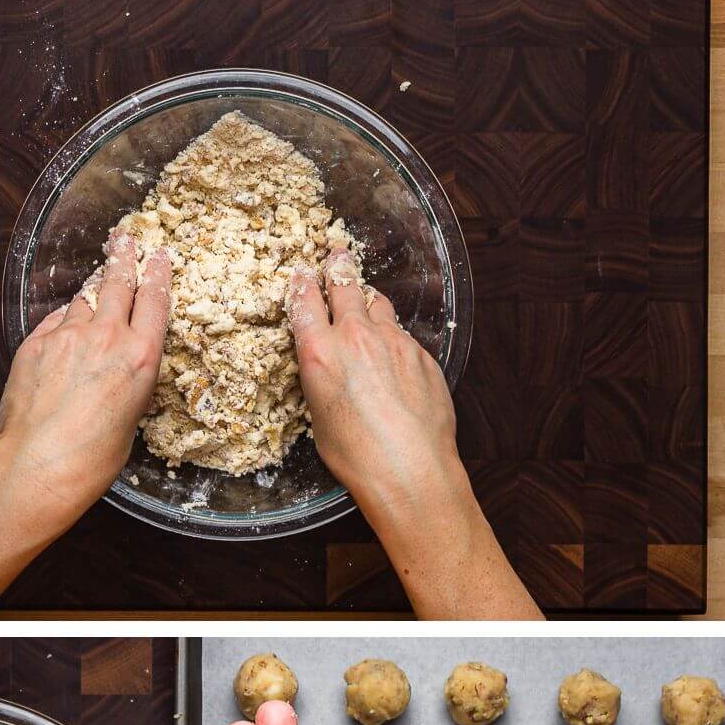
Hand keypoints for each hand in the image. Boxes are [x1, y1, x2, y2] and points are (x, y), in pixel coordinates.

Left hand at [0, 230, 172, 542]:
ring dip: (92, 288)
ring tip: (96, 279)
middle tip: (125, 241)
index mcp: (141, 357)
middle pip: (118, 282)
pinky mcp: (36, 343)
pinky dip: (63, 319)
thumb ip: (129, 380)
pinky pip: (55, 320)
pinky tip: (65, 324)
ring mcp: (69, 336)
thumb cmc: (93, 456)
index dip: (158, 274)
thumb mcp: (132, 416)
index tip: (158, 258)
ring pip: (84, 298)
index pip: (155, 300)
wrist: (43, 462)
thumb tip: (117, 372)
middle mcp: (108, 337)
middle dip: (124, 258)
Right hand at [287, 246, 464, 516]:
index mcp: (320, 353)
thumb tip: (327, 372)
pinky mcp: (421, 354)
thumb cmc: (359, 456)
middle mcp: (356, 337)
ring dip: (369, 301)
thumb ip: (321, 380)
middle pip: (346, 284)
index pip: (305, 301)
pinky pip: (403, 335)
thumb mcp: (319, 418)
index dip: (303, 283)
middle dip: (339, 266)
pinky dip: (394, 338)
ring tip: (366, 303)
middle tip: (337, 255)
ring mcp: (393, 341)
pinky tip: (394, 358)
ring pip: (379, 304)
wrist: (410, 469)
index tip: (303, 275)